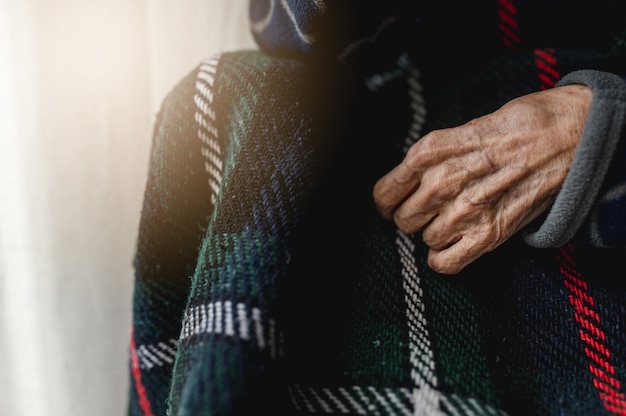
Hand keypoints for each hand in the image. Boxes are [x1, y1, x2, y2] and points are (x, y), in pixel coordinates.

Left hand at [373, 84, 591, 274]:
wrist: (568, 133)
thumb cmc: (519, 125)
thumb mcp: (463, 127)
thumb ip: (434, 156)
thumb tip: (410, 179)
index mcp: (429, 152)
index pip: (385, 193)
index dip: (387, 202)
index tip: (392, 204)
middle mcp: (441, 182)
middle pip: (403, 219)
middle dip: (412, 216)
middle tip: (430, 210)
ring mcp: (464, 211)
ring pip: (424, 239)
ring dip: (434, 233)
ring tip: (453, 219)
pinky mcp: (488, 234)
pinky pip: (445, 262)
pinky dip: (443, 259)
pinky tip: (452, 247)